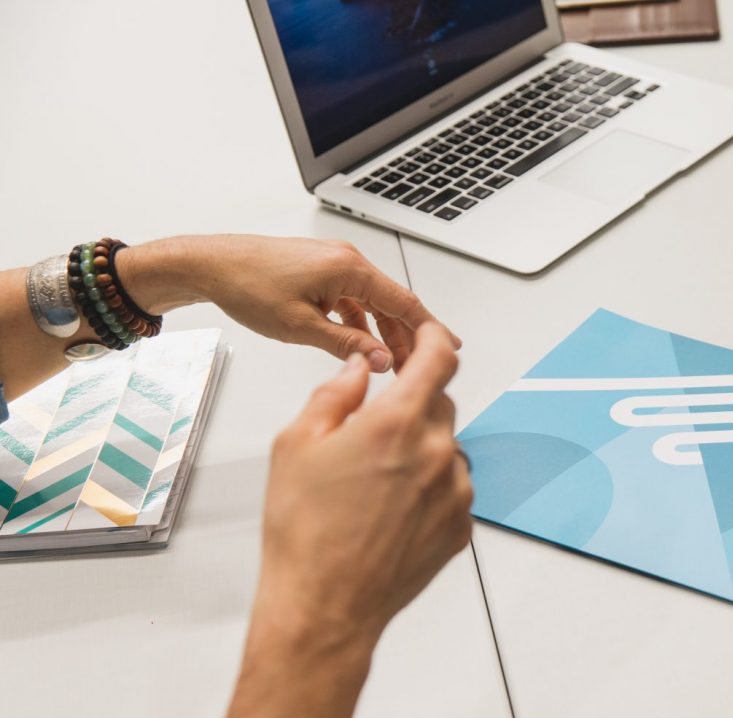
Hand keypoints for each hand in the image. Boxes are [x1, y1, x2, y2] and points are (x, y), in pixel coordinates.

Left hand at [117, 234, 460, 373]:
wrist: (209, 265)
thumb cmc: (247, 286)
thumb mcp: (301, 326)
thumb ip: (348, 345)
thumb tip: (383, 360)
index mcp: (349, 268)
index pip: (404, 302)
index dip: (430, 329)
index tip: (449, 349)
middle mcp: (346, 261)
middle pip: (393, 303)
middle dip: (408, 338)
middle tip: (419, 369)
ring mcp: (333, 265)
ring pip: (373, 303)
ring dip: (384, 332)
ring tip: (391, 364)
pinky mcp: (319, 272)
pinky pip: (353, 299)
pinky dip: (361, 323)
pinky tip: (360, 346)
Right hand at [252, 323, 473, 661]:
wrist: (325, 606)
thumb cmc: (304, 533)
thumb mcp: (296, 444)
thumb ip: (335, 394)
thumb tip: (358, 370)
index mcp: (397, 423)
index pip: (438, 359)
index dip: (434, 339)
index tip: (428, 336)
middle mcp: (437, 453)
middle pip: (441, 405)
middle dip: (412, 406)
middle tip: (374, 430)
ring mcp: (456, 492)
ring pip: (448, 450)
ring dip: (421, 452)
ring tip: (374, 484)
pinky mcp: (461, 526)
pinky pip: (452, 490)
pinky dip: (429, 489)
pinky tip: (389, 512)